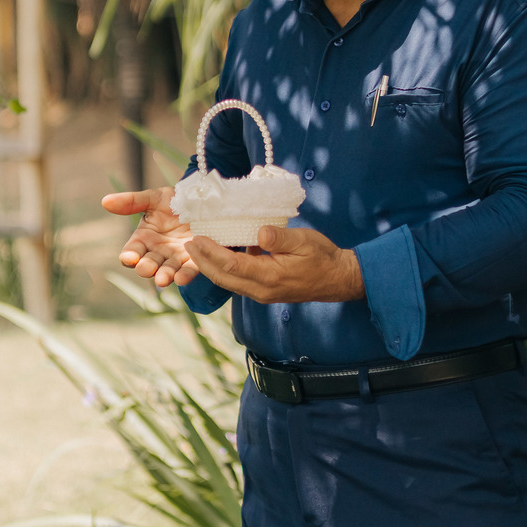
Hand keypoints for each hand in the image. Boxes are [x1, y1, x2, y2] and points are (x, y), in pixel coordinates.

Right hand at [101, 186, 198, 288]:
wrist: (204, 201)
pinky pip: (189, 270)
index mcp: (144, 239)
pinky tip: (182, 277)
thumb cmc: (174, 200)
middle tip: (146, 269)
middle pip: (147, 264)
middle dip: (146, 268)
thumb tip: (105, 201)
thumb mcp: (154, 198)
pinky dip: (184, 275)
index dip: (129, 256)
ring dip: (164, 275)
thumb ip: (132, 201)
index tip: (129, 257)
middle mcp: (158, 252)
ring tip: (162, 279)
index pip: (132, 252)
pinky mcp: (195, 260)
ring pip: (167, 271)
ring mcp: (176, 258)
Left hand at [185, 224, 364, 304]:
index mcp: (270, 276)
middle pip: (222, 278)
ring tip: (198, 248)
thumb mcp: (304, 240)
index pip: (231, 266)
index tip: (197, 237)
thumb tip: (259, 233)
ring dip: (210, 266)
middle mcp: (261, 290)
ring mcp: (262, 293)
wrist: (338, 279)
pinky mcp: (264, 291)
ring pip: (228, 282)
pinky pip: (237, 282)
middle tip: (189, 242)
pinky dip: (224, 269)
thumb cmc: (323, 257)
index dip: (211, 252)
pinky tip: (220, 254)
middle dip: (202, 261)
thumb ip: (280, 237)